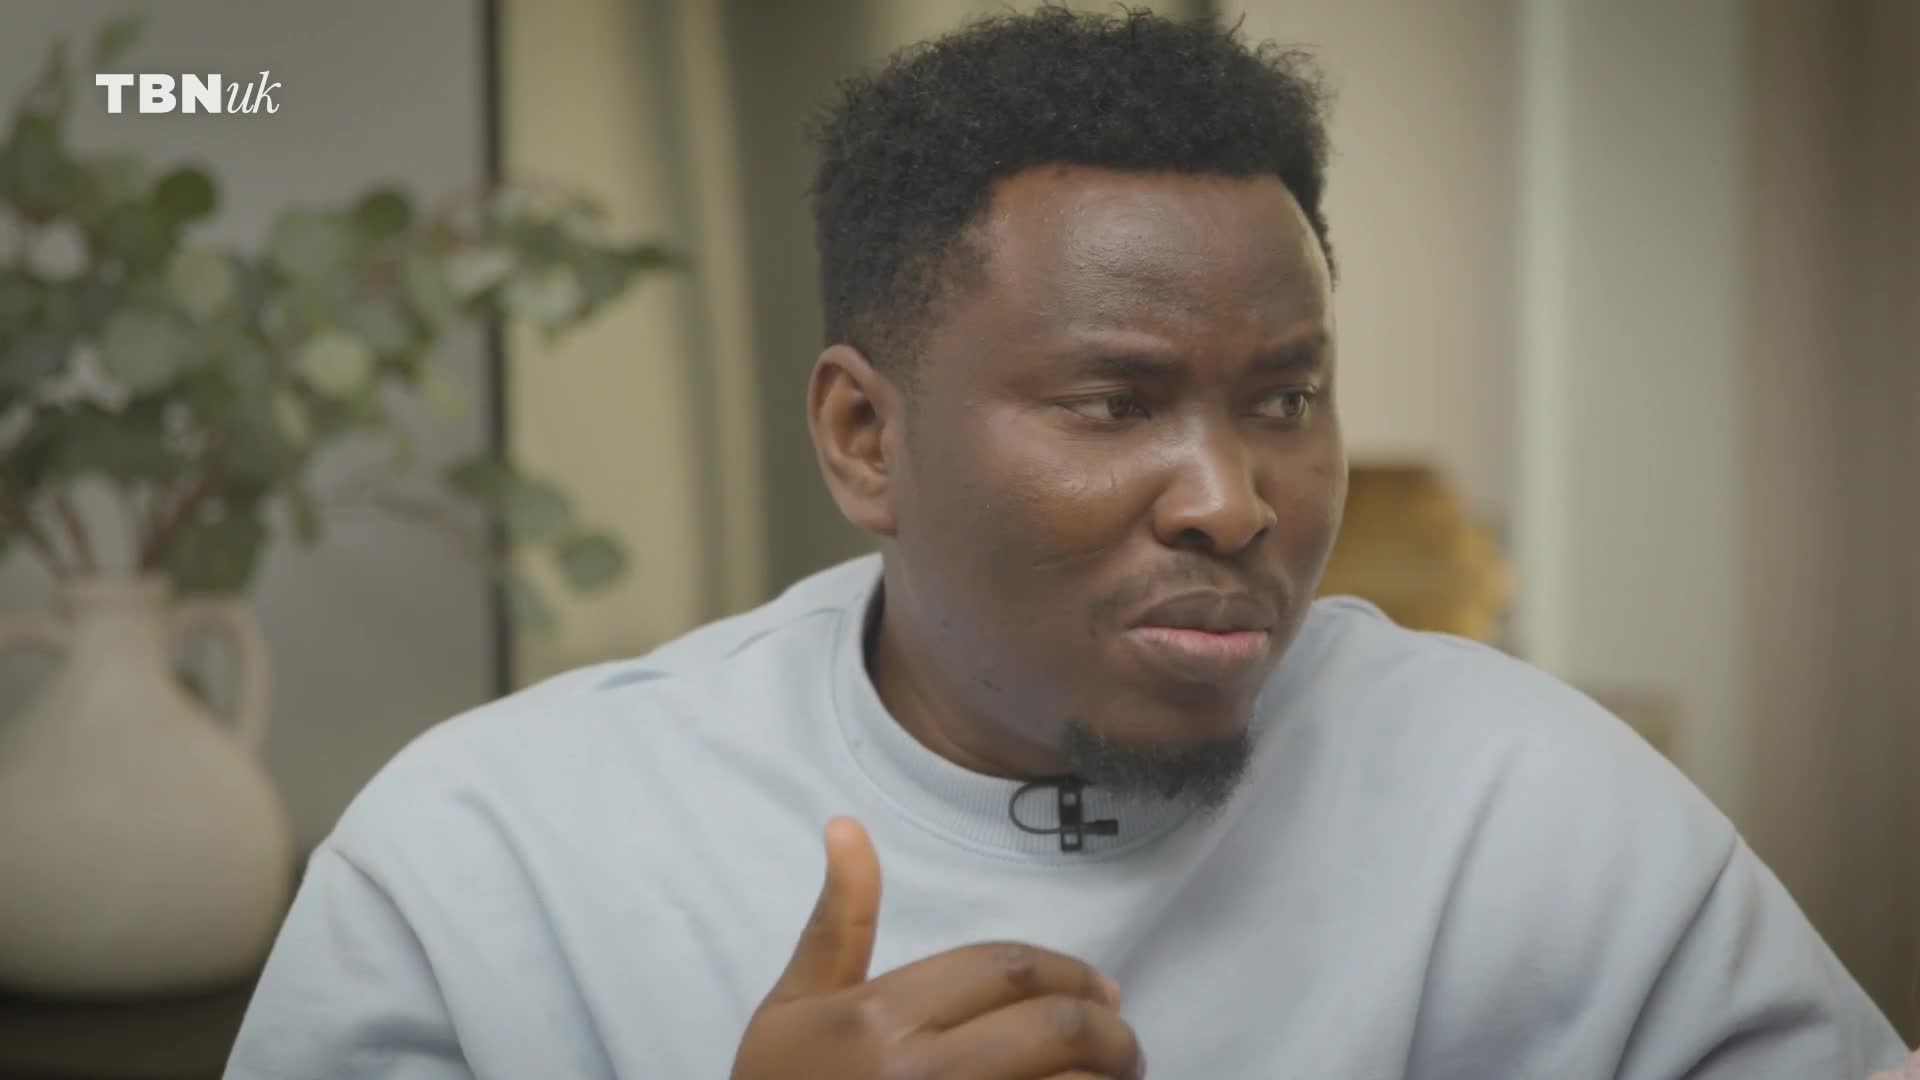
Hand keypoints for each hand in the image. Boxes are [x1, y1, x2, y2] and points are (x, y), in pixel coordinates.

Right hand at [731, 816, 1145, 1079]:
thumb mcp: (794, 1004)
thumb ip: (838, 921)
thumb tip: (847, 825)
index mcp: (882, 1018)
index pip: (1007, 970)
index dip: (1069, 974)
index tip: (1100, 991)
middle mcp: (925, 1074)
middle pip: (1054, 1029)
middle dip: (1108, 1030)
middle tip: (1121, 1038)